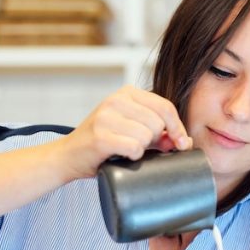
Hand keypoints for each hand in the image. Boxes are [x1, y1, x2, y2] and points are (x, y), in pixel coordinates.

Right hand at [56, 85, 192, 180]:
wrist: (67, 156)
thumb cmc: (102, 143)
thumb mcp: (130, 130)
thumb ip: (157, 132)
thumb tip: (183, 141)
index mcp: (126, 93)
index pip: (165, 107)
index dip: (178, 127)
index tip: (180, 143)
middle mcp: (116, 100)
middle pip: (158, 123)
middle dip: (155, 140)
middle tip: (138, 145)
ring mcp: (106, 116)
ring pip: (147, 135)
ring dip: (141, 149)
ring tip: (125, 149)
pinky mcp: (100, 136)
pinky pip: (135, 148)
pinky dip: (132, 156)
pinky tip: (121, 155)